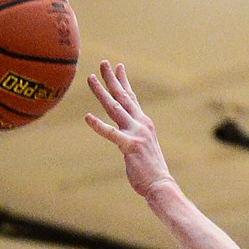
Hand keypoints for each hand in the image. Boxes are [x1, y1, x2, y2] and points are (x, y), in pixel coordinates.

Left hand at [85, 61, 174, 199]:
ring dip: (101, 92)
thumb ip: (134, 138)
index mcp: (144, 124)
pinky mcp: (130, 147)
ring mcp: (136, 134)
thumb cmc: (151, 171)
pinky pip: (111, 134)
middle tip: (103, 63)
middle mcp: (140, 124)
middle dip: (112, 79)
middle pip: (123, 97)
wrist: (160, 185)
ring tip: (90, 78)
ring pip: (114, 108)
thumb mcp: (143, 149)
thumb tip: (127, 138)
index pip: (132, 98)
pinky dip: (98, 125)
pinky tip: (87, 117)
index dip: (124, 82)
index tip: (118, 67)